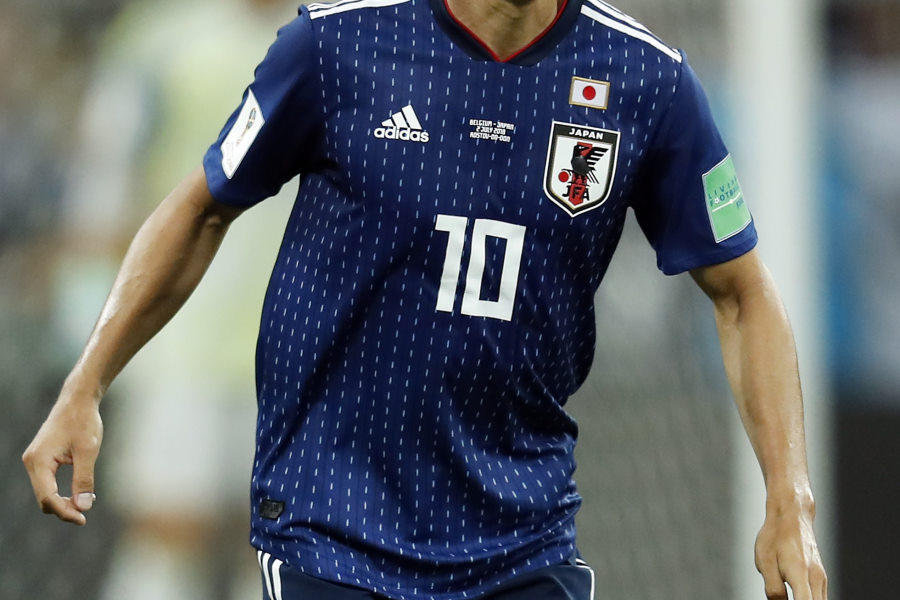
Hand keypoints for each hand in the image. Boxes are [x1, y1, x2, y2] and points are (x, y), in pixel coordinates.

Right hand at [22, 382, 103, 524]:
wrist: (78, 400)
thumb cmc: (84, 422)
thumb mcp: (88, 451)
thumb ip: (84, 479)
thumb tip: (83, 507)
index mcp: (39, 461)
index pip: (48, 497)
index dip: (64, 512)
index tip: (83, 519)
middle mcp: (32, 462)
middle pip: (43, 498)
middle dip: (63, 509)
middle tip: (85, 514)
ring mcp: (35, 461)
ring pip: (45, 492)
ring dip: (62, 501)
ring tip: (85, 503)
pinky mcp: (42, 459)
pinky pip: (48, 483)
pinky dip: (61, 492)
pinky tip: (79, 493)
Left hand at [755, 501, 826, 599]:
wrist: (791, 515)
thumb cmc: (774, 536)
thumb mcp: (764, 562)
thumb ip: (773, 588)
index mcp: (801, 575)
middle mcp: (816, 578)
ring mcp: (821, 577)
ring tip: (787, 597)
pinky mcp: (820, 576)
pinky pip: (819, 597)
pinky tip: (797, 598)